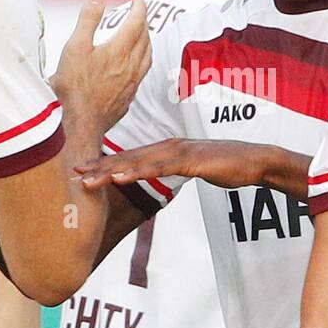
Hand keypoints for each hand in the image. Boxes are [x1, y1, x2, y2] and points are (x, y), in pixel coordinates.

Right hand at [52, 0, 150, 133]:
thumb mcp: (75, 47)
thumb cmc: (74, 87)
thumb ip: (88, 19)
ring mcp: (131, 84)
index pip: (136, 23)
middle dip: (144, 22)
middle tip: (141, 13)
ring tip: (143, 35)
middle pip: (145, 39)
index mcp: (118, 51)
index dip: (140, 8)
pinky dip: (142, 61)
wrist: (79, 124)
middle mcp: (130, 67)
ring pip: (147, 57)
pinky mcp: (128, 98)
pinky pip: (142, 74)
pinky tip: (135, 65)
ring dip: (147, 42)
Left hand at [75, 138, 273, 190]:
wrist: (255, 161)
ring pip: (137, 162)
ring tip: (86, 180)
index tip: (81, 171)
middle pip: (127, 158)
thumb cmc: (226, 165)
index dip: (104, 164)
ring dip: (110, 171)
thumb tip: (158, 176)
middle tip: (72, 174)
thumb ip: (174, 170)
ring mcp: (178, 153)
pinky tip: (120, 178)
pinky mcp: (190, 161)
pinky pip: (159, 168)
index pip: (130, 157)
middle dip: (98, 166)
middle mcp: (168, 147)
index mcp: (167, 149)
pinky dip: (137, 172)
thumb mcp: (194, 169)